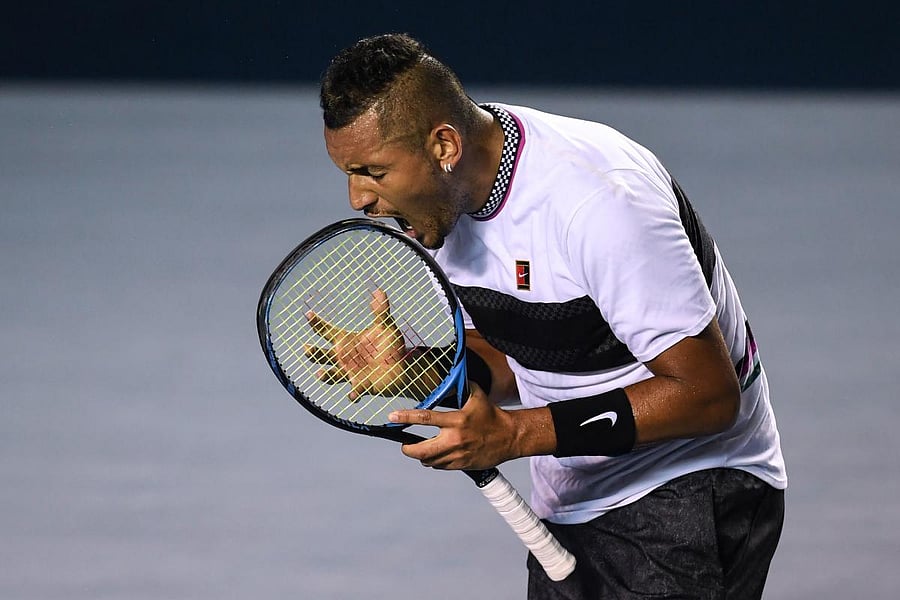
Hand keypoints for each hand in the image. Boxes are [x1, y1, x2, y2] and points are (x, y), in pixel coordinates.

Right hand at [304, 288, 408, 399]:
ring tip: (320, 373)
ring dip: (325, 375)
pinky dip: (353, 394)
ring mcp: (350, 372)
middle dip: (313, 353)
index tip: (308, 314)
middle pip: (322, 355)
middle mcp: (344, 358)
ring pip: (332, 375)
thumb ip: (381, 312)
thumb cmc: (390, 346)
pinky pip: (354, 391)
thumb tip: (379, 291)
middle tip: (306, 348)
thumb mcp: (386, 327)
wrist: (402, 367)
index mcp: (346, 341)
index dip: (316, 323)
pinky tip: (352, 396)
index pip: (326, 331)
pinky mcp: (362, 385)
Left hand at [387, 382, 522, 470]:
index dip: (406, 417)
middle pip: (421, 450)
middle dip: (408, 449)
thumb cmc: (491, 415)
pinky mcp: (462, 465)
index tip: (392, 417)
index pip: (425, 418)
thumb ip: (459, 387)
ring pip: (429, 461)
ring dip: (421, 456)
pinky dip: (434, 462)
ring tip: (420, 449)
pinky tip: (436, 455)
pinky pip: (440, 467)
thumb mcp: (476, 395)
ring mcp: (458, 454)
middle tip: (404, 445)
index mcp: (456, 420)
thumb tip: (447, 378)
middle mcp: (454, 439)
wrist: (509, 437)